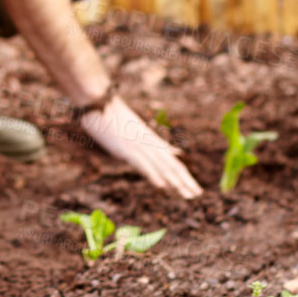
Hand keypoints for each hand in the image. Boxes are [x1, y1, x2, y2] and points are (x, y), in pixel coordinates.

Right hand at [78, 95, 202, 198]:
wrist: (99, 101)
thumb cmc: (114, 116)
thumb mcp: (136, 131)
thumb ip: (154, 143)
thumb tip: (172, 151)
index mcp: (152, 142)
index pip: (173, 162)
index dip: (185, 176)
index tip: (196, 189)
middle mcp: (149, 144)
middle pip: (171, 165)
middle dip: (185, 182)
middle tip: (198, 195)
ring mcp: (138, 145)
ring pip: (160, 166)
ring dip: (174, 182)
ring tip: (187, 195)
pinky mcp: (125, 147)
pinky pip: (142, 163)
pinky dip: (152, 174)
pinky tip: (161, 185)